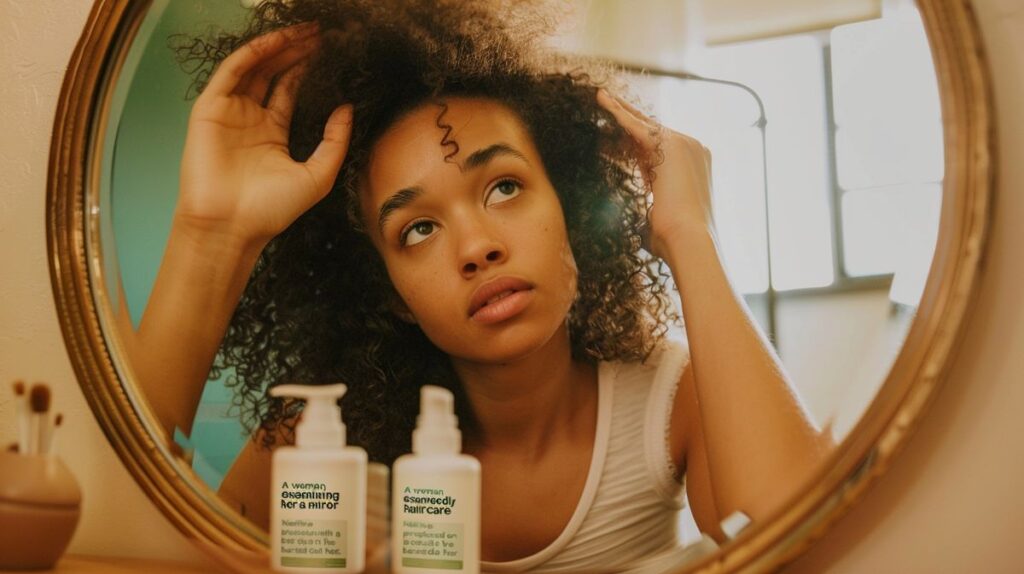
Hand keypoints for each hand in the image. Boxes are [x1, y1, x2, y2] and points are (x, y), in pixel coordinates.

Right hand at [177, 23, 352, 246]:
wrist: (232, 226)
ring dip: (277, 47)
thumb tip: (348, 109)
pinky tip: (275, 43)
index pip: (290, 89)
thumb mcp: (318, 175)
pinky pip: (231, 72)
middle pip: (273, 73)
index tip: (329, 50)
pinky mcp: (211, 110)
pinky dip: (252, 54)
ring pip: (254, 67)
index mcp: (273, 133)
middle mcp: (250, 119)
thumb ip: (335, 142)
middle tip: (319, 33)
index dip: (307, 68)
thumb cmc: (271, 210)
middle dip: (296, 51)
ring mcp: (230, 112)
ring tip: (303, 32)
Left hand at [596, 89, 713, 258]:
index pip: (660, 147)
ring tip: (601, 97)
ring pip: (644, 124)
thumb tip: (642, 231)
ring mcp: (685, 144)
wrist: (690, 240)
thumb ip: (653, 213)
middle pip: (653, 130)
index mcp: (694, 165)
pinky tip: (603, 101)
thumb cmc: (675, 241)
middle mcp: (693, 148)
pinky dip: (618, 113)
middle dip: (628, 119)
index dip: (635, 143)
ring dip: (620, 111)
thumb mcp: (661, 221)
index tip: (615, 140)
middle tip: (607, 102)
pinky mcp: (671, 145)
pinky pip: (637, 125)